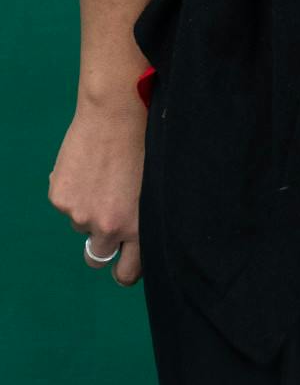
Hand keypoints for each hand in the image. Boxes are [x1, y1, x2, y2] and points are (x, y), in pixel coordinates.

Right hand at [48, 92, 147, 286]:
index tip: (123, 262)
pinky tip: (87, 163)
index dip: (124, 269)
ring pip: (81, 223)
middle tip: (107, 218)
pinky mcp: (60, 197)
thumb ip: (143, 216)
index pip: (128, 273)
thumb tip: (134, 234)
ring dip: (88, 208)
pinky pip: (66, 201)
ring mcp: (80, 214)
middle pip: (98, 256)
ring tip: (103, 174)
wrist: (118, 111)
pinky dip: (73, 187)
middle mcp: (108, 227)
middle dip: (102, 243)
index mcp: (139, 228)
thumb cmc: (146, 141)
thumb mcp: (155, 188)